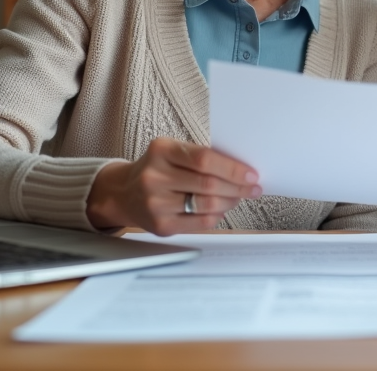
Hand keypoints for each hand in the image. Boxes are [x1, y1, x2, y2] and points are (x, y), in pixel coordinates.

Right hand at [86, 137, 260, 234]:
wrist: (123, 193)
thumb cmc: (157, 169)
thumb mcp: (172, 151)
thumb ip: (201, 157)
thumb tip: (241, 169)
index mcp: (161, 150)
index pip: (204, 159)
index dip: (232, 168)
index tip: (251, 174)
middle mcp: (155, 176)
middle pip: (208, 184)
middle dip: (238, 187)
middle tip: (253, 188)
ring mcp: (156, 203)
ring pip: (206, 205)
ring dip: (230, 202)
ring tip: (238, 197)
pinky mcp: (161, 226)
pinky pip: (200, 223)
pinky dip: (217, 216)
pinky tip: (222, 209)